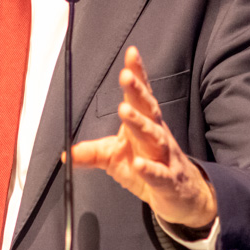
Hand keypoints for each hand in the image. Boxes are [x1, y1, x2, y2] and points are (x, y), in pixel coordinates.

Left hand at [71, 46, 216, 234]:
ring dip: (140, 124)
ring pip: (155, 136)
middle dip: (137, 92)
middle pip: (148, 109)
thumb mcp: (116, 158)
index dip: (138, 74)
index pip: (142, 95)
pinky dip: (150, 169)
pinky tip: (138, 165)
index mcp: (146, 124)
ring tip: (124, 111)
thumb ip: (92, 153)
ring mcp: (165, 157)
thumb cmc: (149, 168)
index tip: (131, 53)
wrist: (182, 196)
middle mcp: (158, 135)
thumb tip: (66, 153)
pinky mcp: (168, 180)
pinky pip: (159, 174)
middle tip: (125, 76)